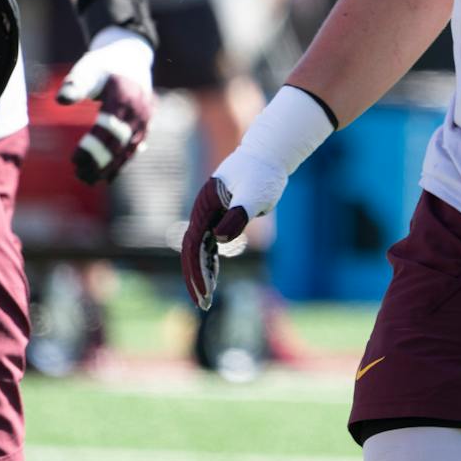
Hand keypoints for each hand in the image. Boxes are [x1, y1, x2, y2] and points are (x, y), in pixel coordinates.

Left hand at [56, 27, 155, 183]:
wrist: (130, 58)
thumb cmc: (103, 65)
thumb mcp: (87, 69)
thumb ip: (75, 84)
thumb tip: (61, 100)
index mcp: (123, 97)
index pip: (108, 129)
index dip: (92, 147)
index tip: (74, 161)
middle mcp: (137, 111)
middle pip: (119, 144)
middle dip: (100, 162)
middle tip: (80, 177)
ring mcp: (145, 119)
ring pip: (128, 150)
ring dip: (110, 167)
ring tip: (89, 180)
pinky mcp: (146, 125)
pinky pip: (135, 148)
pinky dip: (122, 163)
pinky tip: (108, 177)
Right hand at [180, 145, 289, 311]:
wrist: (268, 156)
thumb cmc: (262, 173)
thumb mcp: (254, 194)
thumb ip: (237, 214)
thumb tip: (218, 239)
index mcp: (205, 206)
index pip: (193, 246)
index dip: (195, 271)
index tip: (203, 292)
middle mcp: (203, 212)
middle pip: (192, 251)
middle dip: (195, 278)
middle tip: (203, 304)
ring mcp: (210, 215)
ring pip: (200, 250)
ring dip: (201, 273)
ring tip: (207, 299)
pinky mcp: (220, 217)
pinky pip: (210, 244)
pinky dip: (210, 262)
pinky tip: (213, 277)